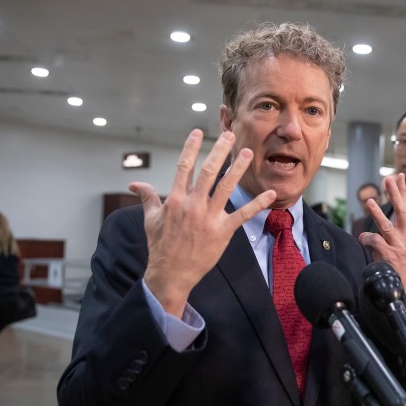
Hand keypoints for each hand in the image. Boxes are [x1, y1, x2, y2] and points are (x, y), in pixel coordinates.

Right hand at [130, 130, 275, 317]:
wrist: (170, 273)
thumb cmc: (160, 245)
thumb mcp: (150, 219)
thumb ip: (147, 198)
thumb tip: (134, 184)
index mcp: (175, 199)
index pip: (184, 167)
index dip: (191, 148)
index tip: (198, 132)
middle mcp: (193, 205)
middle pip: (209, 171)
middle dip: (219, 151)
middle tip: (230, 135)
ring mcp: (208, 218)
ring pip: (226, 187)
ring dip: (238, 169)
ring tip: (248, 153)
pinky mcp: (222, 231)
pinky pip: (243, 215)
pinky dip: (258, 204)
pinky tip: (271, 193)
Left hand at [359, 174, 405, 302]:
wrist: (404, 291)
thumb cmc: (398, 271)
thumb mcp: (396, 251)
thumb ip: (385, 239)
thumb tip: (367, 234)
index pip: (404, 209)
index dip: (401, 192)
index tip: (399, 176)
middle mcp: (404, 238)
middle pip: (401, 212)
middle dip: (395, 194)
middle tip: (389, 179)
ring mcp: (397, 246)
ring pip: (386, 226)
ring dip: (377, 213)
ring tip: (369, 201)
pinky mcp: (390, 255)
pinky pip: (374, 242)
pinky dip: (366, 240)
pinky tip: (363, 242)